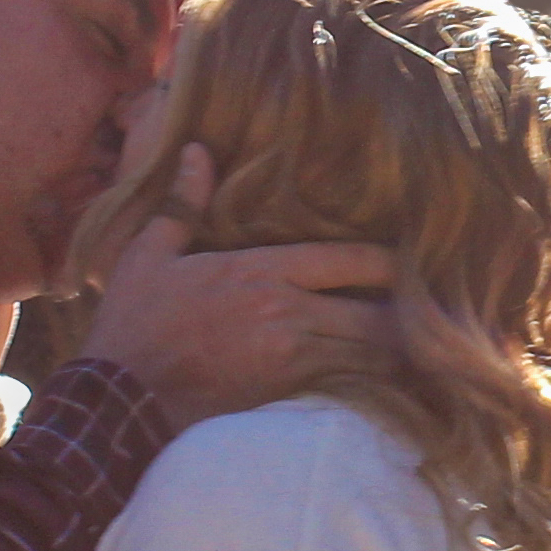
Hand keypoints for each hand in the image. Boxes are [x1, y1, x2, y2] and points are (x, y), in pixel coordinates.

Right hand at [80, 147, 398, 430]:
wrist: (120, 398)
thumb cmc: (133, 325)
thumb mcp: (150, 255)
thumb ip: (183, 204)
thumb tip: (198, 151)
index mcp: (261, 271)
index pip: (351, 261)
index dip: (392, 263)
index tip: (413, 263)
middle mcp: (287, 313)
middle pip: (376, 315)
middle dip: (405, 317)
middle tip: (430, 315)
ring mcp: (291, 360)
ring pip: (370, 357)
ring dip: (394, 355)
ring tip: (419, 352)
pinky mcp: (285, 398)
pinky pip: (347, 389)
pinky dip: (371, 387)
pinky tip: (388, 388)